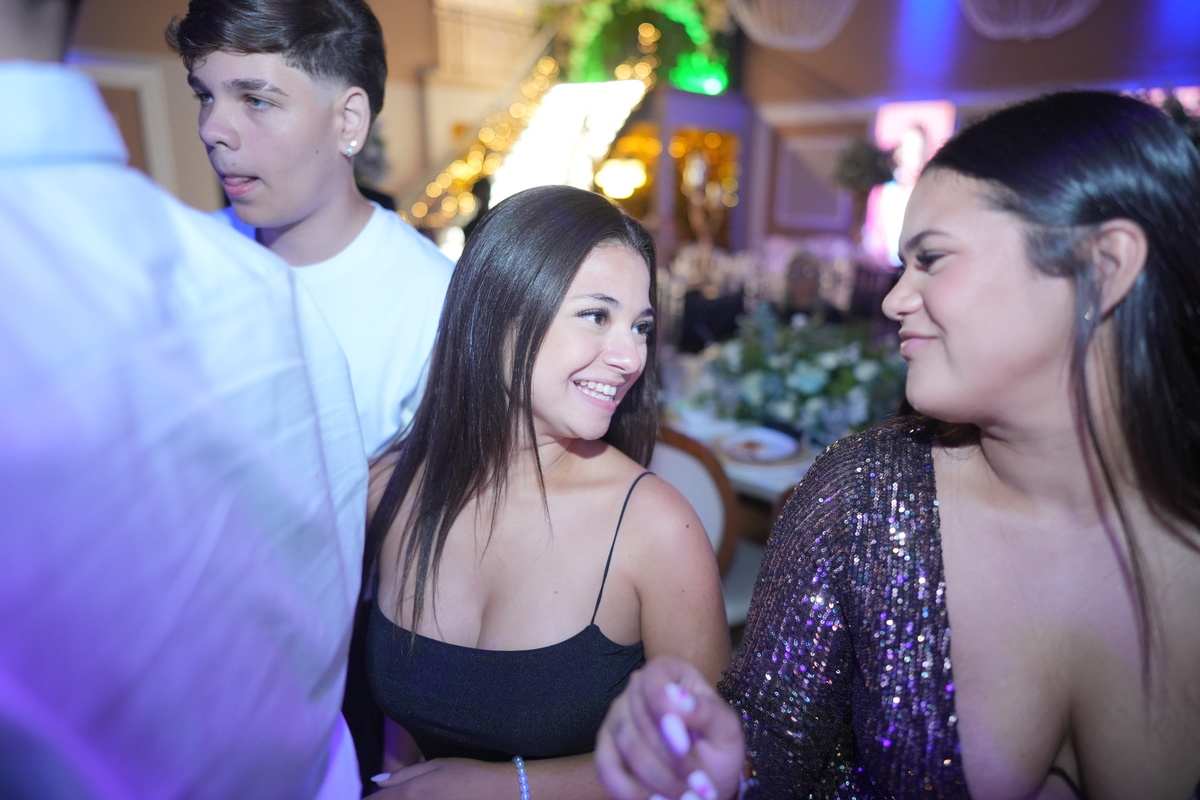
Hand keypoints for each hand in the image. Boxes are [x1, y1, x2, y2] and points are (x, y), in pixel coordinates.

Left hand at [369, 758, 510, 798]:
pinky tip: (426, 798)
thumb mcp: (435, 765)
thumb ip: (403, 774)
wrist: (499, 792)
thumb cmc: (468, 774)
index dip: (369, 799)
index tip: (371, 796)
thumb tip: (376, 780)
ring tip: (409, 795)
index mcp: (411, 792)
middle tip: (386, 796)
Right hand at [595, 657, 744, 799]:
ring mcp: (617, 718)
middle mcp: (637, 690)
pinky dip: (632, 791)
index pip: (655, 677)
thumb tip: (677, 696)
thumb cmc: (718, 750)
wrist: (704, 784)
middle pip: (640, 719)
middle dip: (671, 759)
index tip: (684, 745)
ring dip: (659, 779)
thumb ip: (707, 711)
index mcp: (671, 674)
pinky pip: (607, 769)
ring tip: (689, 798)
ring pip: (627, 746)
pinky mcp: (605, 749)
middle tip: (701, 785)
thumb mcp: (727, 731)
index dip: (664, 709)